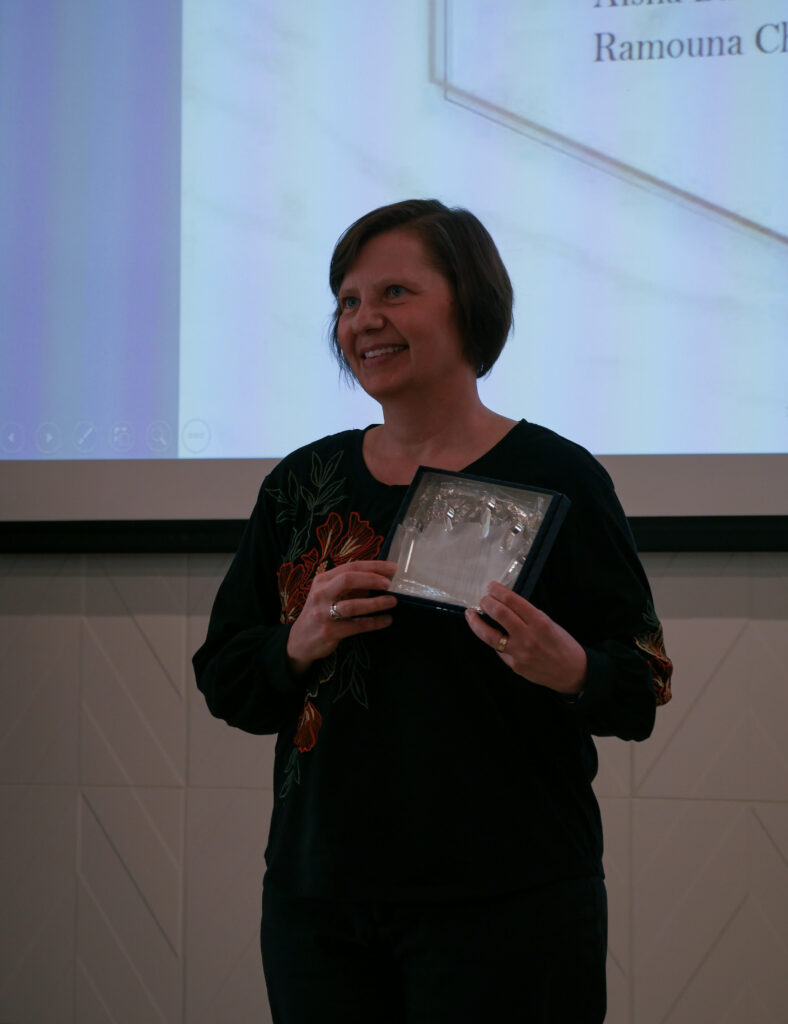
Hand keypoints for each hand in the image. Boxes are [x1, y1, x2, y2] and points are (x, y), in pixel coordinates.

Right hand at [286, 560, 397, 673]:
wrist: (301, 640)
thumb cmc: (321, 612)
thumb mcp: (330, 594)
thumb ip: (352, 586)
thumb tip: (381, 577)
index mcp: (323, 580)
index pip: (351, 567)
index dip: (374, 566)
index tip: (392, 568)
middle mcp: (321, 594)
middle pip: (348, 580)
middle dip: (372, 579)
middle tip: (389, 583)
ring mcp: (323, 613)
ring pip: (352, 605)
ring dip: (376, 603)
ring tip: (392, 601)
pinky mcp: (329, 632)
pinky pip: (356, 626)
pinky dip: (374, 622)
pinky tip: (386, 620)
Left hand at [464, 581, 585, 694]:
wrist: (572, 672)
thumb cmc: (563, 644)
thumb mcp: (550, 623)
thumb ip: (529, 615)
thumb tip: (506, 605)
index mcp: (540, 622)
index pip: (513, 601)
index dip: (498, 591)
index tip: (491, 586)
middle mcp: (528, 637)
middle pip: (500, 614)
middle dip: (487, 602)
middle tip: (483, 598)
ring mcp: (519, 653)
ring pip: (489, 635)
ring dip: (476, 622)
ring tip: (471, 614)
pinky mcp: (514, 665)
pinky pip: (498, 649)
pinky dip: (492, 639)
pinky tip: (489, 633)